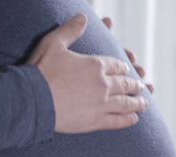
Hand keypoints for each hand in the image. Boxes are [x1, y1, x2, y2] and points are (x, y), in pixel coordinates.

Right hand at [27, 14, 146, 133]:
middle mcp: (103, 84)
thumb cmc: (41, 71)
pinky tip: (134, 119)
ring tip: (143, 103)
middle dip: (134, 85)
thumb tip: (83, 17)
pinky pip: (118, 121)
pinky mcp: (96, 121)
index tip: (127, 70)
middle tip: (140, 87)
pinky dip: (128, 120)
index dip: (123, 67)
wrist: (32, 100)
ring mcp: (102, 104)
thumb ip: (71, 30)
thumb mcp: (54, 43)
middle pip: (125, 84)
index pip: (117, 65)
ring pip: (126, 103)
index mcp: (96, 65)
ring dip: (137, 102)